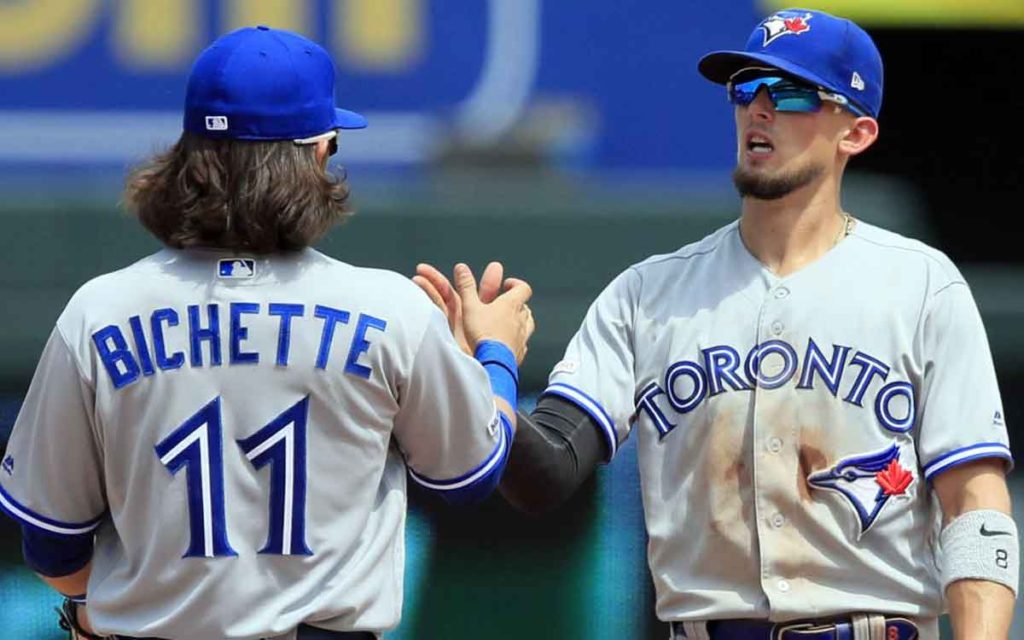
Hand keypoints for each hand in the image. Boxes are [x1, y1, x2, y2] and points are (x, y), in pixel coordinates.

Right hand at [414, 262, 533, 362]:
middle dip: (516, 303)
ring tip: (510, 322)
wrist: (492, 362)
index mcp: (511, 305)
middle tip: (505, 304)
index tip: (507, 285)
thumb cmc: (482, 334)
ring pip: (528, 324)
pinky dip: (518, 339)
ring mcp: (522, 337)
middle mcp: (521, 320)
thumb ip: (466, 287)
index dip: (516, 285)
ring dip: (520, 320)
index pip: (523, 288)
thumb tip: (462, 268)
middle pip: (525, 307)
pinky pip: (523, 343)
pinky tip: (509, 343)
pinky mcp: (520, 353)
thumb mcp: (470, 306)